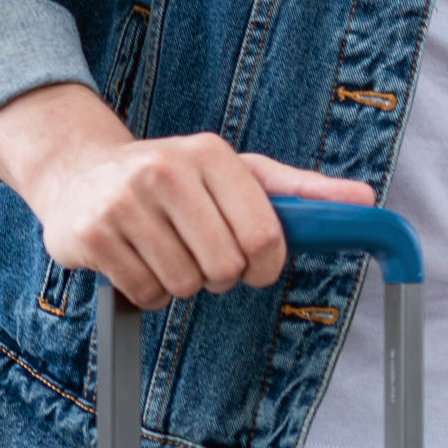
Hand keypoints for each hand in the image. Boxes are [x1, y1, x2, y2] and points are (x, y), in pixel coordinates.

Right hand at [0, 82, 373, 308]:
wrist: (80, 173)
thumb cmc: (177, 179)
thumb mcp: (240, 173)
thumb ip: (302, 191)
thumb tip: (366, 200)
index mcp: (212, 154)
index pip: (264, 234)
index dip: (267, 265)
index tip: (257, 266)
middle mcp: (165, 171)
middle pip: (225, 266)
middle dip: (221, 276)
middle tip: (204, 256)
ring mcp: (123, 202)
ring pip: (184, 284)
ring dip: (182, 284)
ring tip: (167, 252)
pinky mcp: (90, 235)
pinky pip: (143, 293)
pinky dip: (148, 292)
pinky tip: (137, 261)